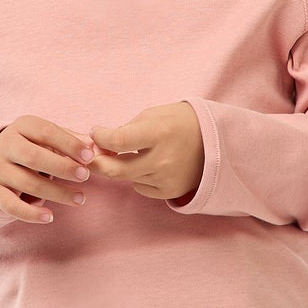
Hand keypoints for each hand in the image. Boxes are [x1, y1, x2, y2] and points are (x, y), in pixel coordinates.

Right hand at [0, 116, 93, 222]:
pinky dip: (30, 214)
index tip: (89, 157)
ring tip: (79, 198)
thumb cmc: (32, 145)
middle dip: (63, 167)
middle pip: (34, 157)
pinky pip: (11, 205)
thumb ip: (71, 140)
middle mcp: (6, 146)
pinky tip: (49, 217)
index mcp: (22, 127)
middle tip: (85, 176)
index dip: (69, 144)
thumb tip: (97, 147)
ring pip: (27, 183)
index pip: (46, 132)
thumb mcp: (47, 137)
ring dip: (56, 193)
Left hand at [89, 103, 204, 200]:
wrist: (215, 141)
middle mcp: (163, 159)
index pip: (118, 141)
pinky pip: (140, 187)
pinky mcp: (170, 191)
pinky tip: (147, 165)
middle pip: (115, 170)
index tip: (96, 132)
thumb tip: (101, 145)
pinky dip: (137, 177)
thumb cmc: (179, 122)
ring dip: (120, 166)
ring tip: (129, 154)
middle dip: (96, 162)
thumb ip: (126, 129)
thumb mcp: (153, 115)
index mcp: (159, 133)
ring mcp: (166, 178)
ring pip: (126, 178)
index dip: (100, 137)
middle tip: (92, 154)